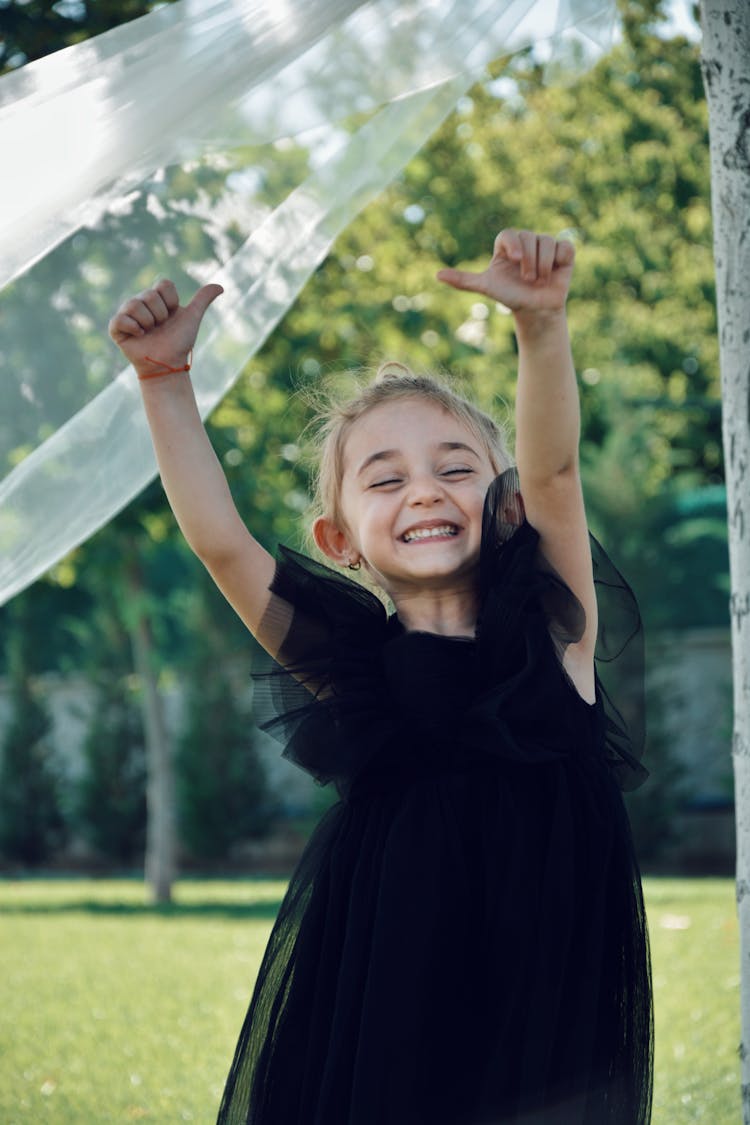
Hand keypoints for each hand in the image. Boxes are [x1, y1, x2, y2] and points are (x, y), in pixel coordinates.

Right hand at [108, 279, 222, 376]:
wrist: (168, 364)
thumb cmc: (179, 342)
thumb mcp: (192, 318)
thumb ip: (203, 300)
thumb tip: (220, 287)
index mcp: (156, 297)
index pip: (164, 284)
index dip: (172, 302)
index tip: (173, 315)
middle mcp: (140, 302)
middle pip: (151, 295)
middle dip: (161, 315)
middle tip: (160, 327)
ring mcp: (127, 314)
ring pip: (135, 305)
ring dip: (148, 323)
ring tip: (150, 333)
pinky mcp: (116, 328)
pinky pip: (120, 318)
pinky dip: (133, 327)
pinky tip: (139, 335)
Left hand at [436, 229, 573, 312]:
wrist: (535, 310)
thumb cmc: (510, 296)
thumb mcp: (487, 288)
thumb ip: (463, 281)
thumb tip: (437, 275)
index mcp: (507, 246)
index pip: (509, 233)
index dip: (514, 243)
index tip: (516, 259)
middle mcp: (526, 241)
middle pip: (530, 237)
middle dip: (529, 262)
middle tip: (527, 280)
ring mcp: (546, 245)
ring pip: (547, 241)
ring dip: (543, 265)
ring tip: (539, 280)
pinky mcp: (564, 252)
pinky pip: (564, 247)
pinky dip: (559, 261)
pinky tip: (554, 272)